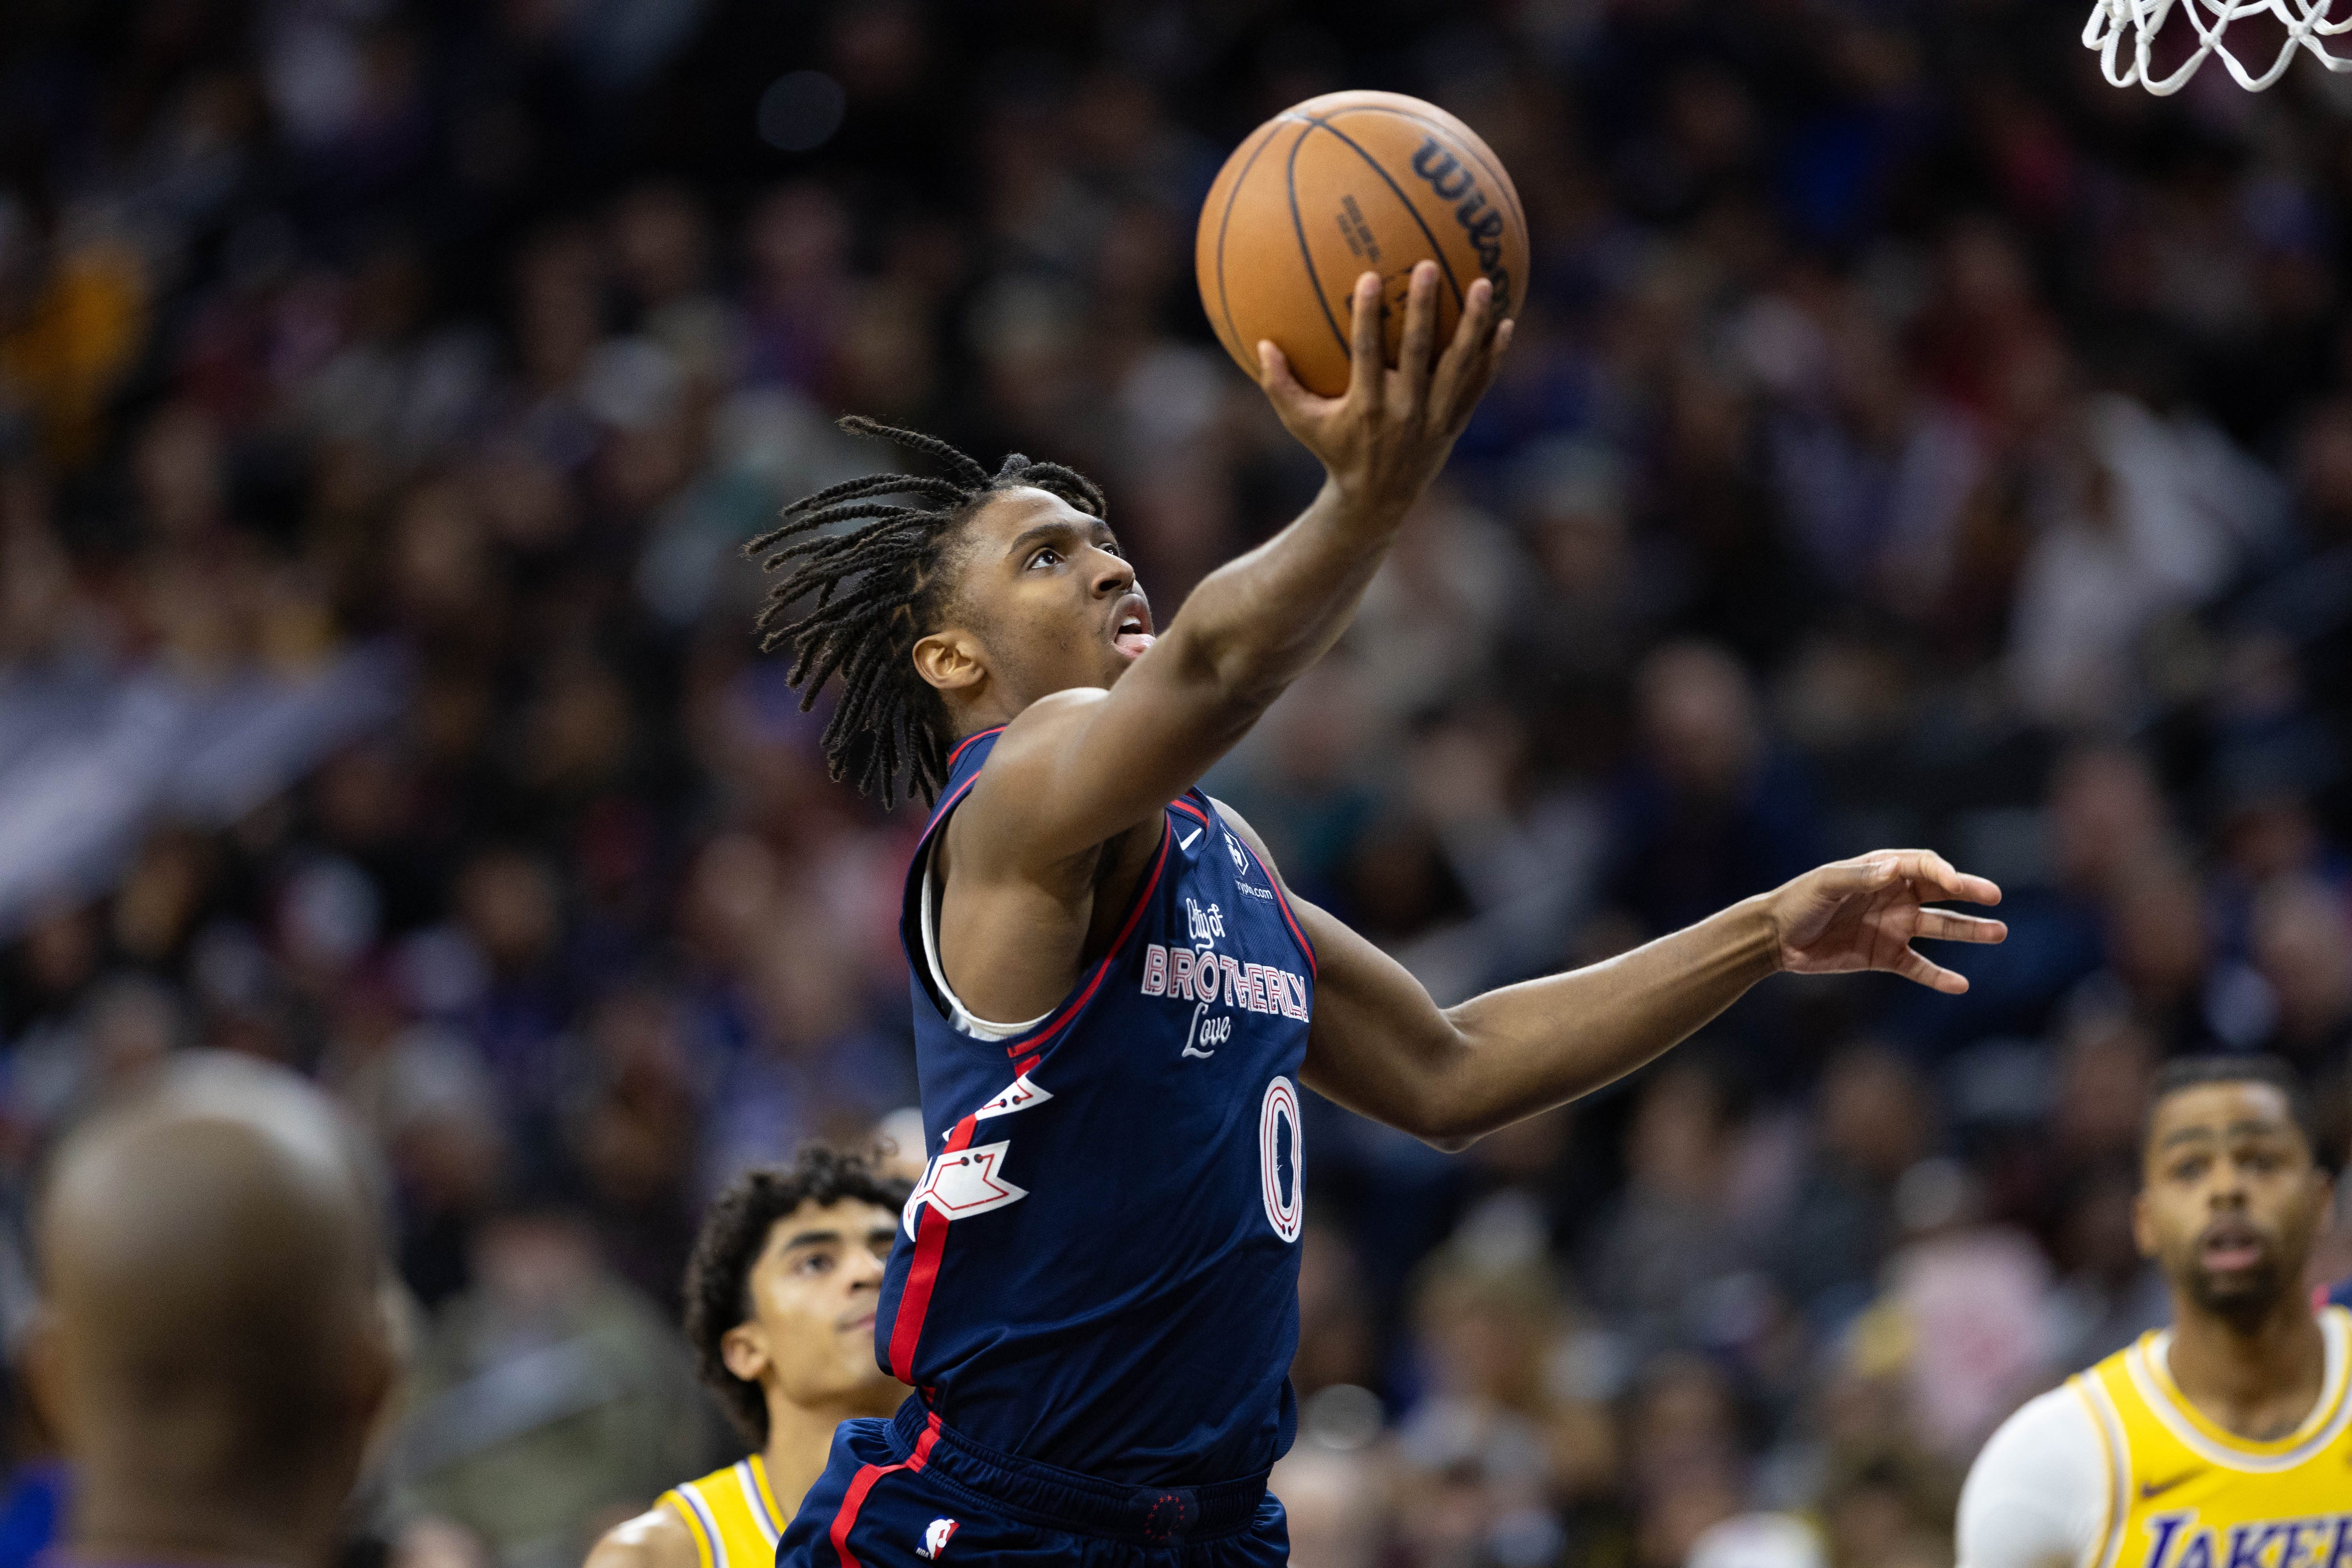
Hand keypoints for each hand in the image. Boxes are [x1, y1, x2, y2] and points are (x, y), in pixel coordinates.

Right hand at [1257, 261, 1511, 521]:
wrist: (1377, 500)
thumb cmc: (1335, 452)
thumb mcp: (1302, 425)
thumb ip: (1280, 386)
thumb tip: (1260, 344)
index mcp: (1367, 407)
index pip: (1367, 354)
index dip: (1368, 317)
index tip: (1370, 277)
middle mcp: (1405, 410)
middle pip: (1419, 352)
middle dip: (1425, 309)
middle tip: (1429, 267)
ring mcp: (1435, 417)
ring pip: (1458, 365)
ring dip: (1472, 326)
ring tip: (1484, 285)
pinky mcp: (1455, 422)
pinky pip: (1478, 385)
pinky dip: (1493, 358)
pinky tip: (1507, 324)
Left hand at [1766, 850, 2005, 993]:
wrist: (1776, 938)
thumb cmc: (1798, 902)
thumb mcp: (1824, 884)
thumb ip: (1856, 877)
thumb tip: (1891, 870)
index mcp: (1881, 872)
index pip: (1923, 866)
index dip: (1941, 872)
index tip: (1954, 883)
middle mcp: (1894, 897)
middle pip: (1941, 893)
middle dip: (1968, 892)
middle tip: (1994, 897)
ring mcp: (1893, 927)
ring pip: (1939, 928)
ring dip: (1968, 930)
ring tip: (1998, 933)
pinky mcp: (1885, 956)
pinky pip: (1919, 966)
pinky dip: (1938, 976)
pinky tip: (1961, 984)